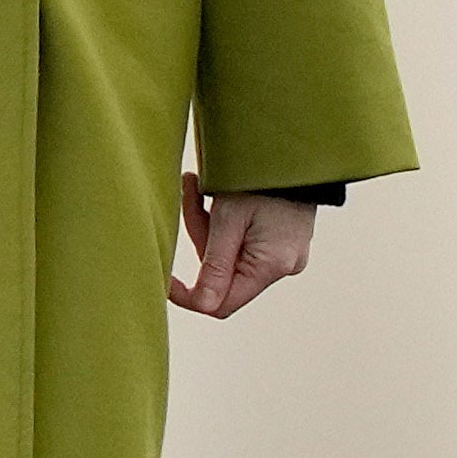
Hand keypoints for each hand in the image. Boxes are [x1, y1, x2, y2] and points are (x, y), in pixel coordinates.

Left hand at [172, 172, 315, 318]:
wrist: (292, 151)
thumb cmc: (259, 180)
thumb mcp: (228, 220)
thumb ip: (215, 266)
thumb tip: (203, 306)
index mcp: (271, 266)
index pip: (222, 303)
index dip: (189, 295)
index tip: (164, 278)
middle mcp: (282, 266)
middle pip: (222, 275)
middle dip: (199, 241)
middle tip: (190, 198)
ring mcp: (283, 254)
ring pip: (227, 256)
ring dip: (207, 227)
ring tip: (199, 186)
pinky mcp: (280, 242)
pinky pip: (240, 243)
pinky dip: (222, 224)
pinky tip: (215, 195)